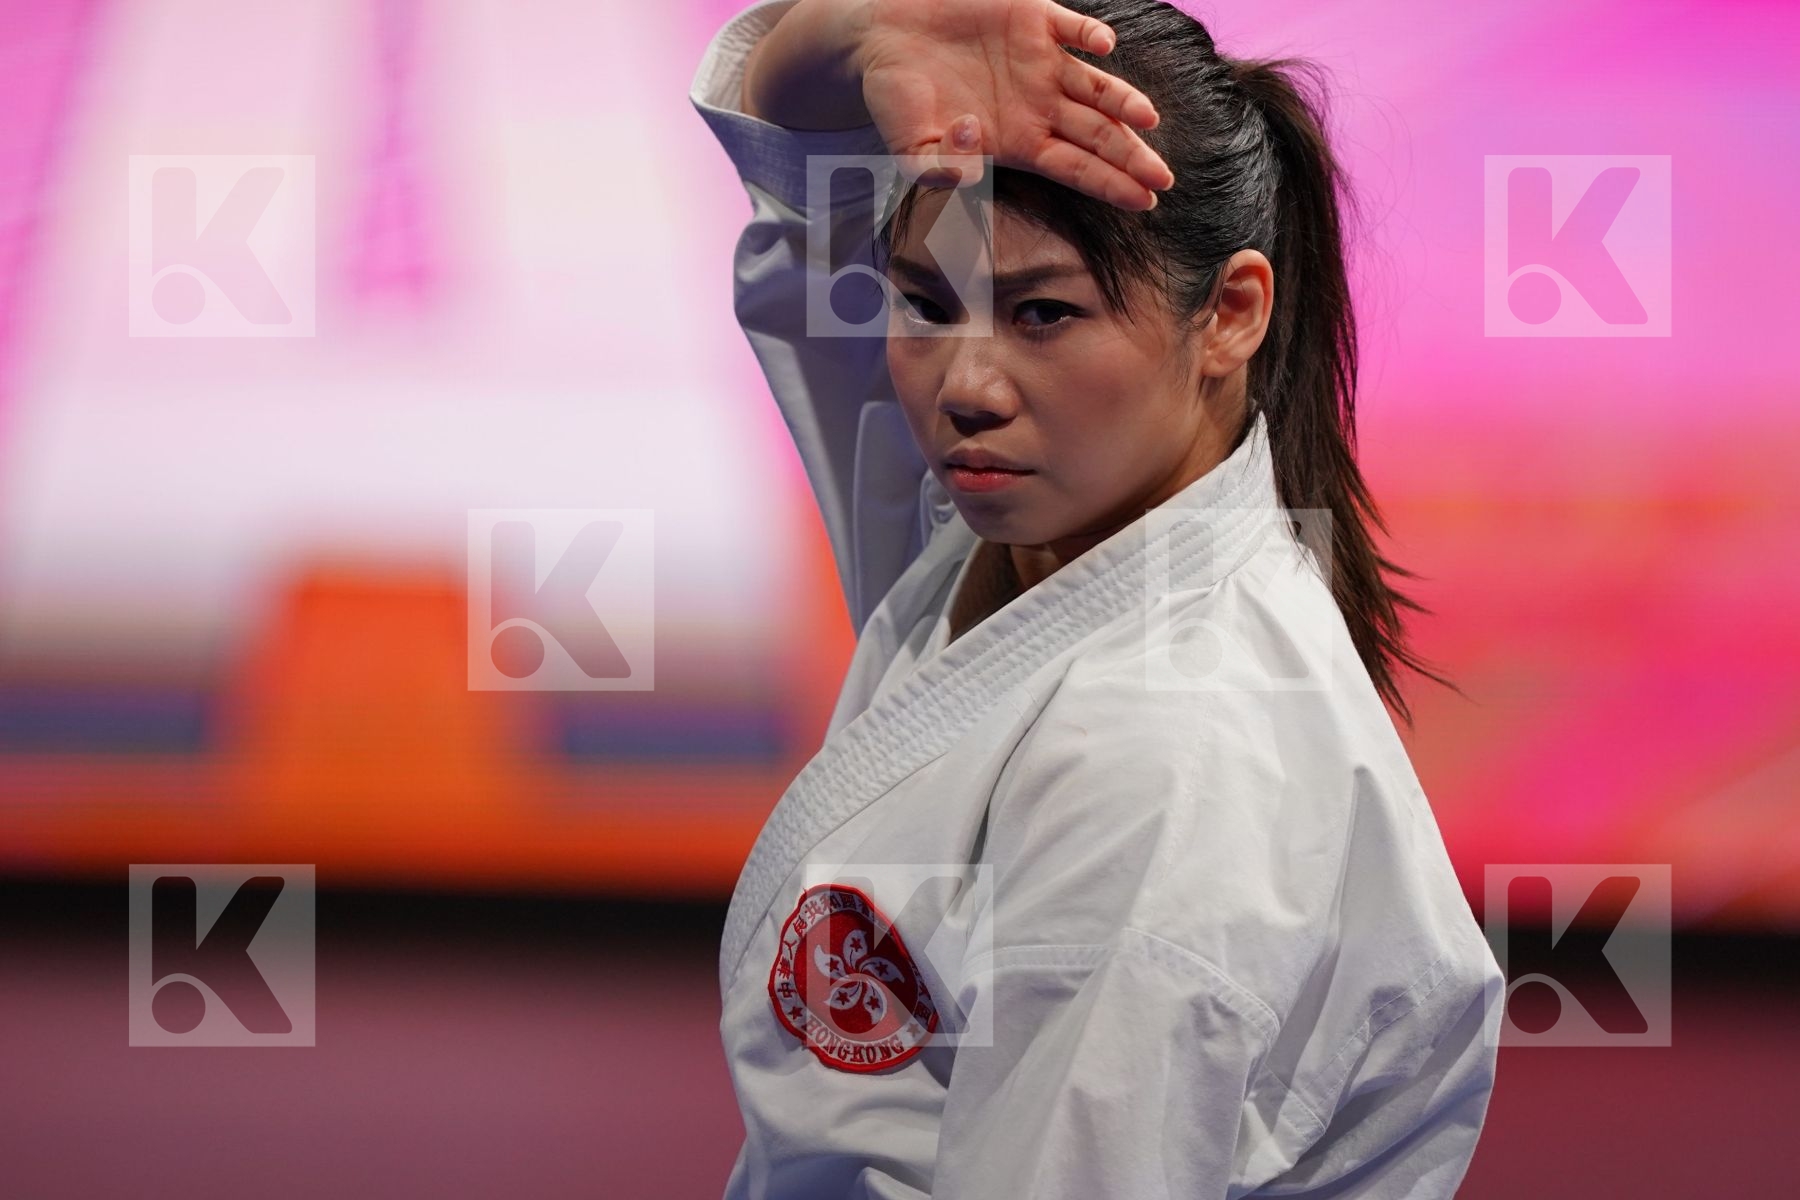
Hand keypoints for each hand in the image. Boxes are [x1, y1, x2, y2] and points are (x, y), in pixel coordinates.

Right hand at [853, 0, 1173, 209]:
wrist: (880, 37)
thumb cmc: (896, 98)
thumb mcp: (908, 148)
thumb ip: (939, 170)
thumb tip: (972, 161)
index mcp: (1018, 140)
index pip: (1076, 168)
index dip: (1111, 184)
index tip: (1145, 202)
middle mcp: (1039, 103)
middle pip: (1098, 135)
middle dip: (1131, 157)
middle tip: (1164, 177)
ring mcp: (1040, 61)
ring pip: (1095, 86)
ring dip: (1122, 102)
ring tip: (1147, 118)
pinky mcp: (1031, 18)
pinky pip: (1072, 27)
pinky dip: (1090, 35)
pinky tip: (1104, 48)